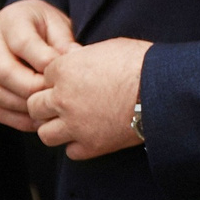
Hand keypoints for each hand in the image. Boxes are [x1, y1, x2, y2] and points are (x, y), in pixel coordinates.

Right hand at [0, 0, 75, 131]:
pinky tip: (39, 119)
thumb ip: (63, 40)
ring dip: (24, 106)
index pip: (22, 44)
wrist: (25, 24)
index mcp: (10, 22)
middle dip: (33, 87)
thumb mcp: (57, 22)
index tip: (65, 71)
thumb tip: (74, 58)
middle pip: (4, 72)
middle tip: (56, 93)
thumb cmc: (44, 25)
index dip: (45, 61)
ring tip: (50, 110)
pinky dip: (18, 119)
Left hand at [27, 37, 150, 159]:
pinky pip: (70, 151)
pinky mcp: (92, 145)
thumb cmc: (141, 62)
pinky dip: (77, 145)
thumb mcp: (107, 48)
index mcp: (64, 70)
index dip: (57, 78)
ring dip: (56, 127)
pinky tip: (90, 134)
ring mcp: (75, 125)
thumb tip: (74, 62)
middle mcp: (63, 99)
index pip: (43, 77)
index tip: (72, 80)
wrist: (164, 89)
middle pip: (35, 107)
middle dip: (47, 104)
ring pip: (45, 133)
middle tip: (65, 103)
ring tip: (72, 122)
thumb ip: (81, 58)